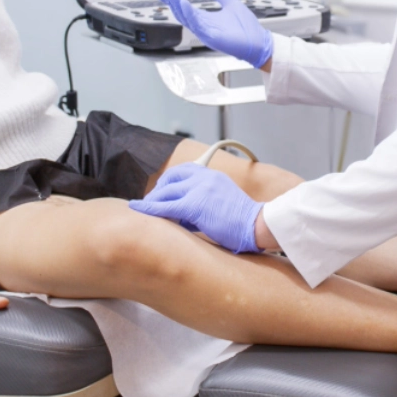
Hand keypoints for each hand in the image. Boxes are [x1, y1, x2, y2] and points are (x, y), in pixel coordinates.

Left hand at [129, 163, 263, 252]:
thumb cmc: (242, 221)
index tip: (160, 192)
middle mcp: (204, 177)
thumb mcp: (222, 200)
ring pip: (166, 192)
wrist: (257, 225)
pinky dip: (149, 207)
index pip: (181, 171)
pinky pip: (166, 206)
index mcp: (211, 174)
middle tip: (149, 203)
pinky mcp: (195, 205)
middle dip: (157, 191)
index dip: (167, 182)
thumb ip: (202, 199)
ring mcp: (199, 189)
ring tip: (144, 210)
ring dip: (153, 201)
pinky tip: (138, 209)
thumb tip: (180, 213)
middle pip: (170, 179)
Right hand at [159, 0, 273, 67]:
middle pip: (182, 14)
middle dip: (171, 2)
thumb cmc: (246, 29)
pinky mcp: (212, 38)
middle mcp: (203, 27)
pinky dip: (191, 15)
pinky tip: (185, 4)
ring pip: (187, 20)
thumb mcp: (231, 4)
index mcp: (206, 20)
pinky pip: (198, 26)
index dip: (174, 0)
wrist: (259, 43)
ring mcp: (207, 33)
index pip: (185, 9)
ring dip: (178, 7)